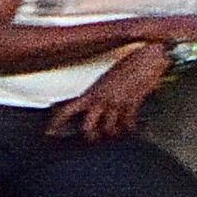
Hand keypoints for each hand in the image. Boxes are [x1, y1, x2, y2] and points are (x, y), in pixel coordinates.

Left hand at [51, 45, 171, 140]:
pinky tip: (130, 128)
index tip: (49, 132)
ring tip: (114, 133)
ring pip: (109, 129)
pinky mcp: (132, 104)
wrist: (147, 57)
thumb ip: (96, 93)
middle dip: (90, 136)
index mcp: (91, 93)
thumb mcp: (104, 79)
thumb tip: (90, 104)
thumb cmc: (126, 66)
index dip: (56, 123)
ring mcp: (117, 103)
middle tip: (93, 138)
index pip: (67, 110)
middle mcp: (101, 100)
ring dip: (112, 133)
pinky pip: (128, 123)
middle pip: (87, 127)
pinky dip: (129, 128)